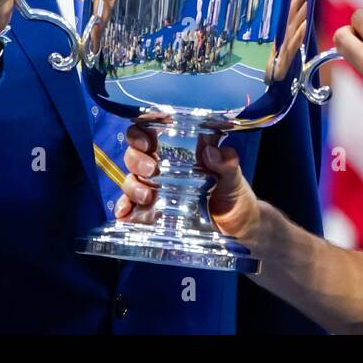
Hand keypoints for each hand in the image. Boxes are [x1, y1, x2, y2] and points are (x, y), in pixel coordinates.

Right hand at [116, 126, 262, 246]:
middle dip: (136, 160)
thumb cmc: (235, 197)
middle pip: (134, 156)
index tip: (147, 141)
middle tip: (151, 170)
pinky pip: (130, 208)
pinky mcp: (152, 214)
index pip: (150, 133)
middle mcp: (162, 169)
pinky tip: (125, 213)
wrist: (239, 230)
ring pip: (130, 180)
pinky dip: (123, 209)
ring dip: (133, 186)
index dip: (141, 133)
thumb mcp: (234, 178)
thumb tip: (212, 152)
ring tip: (148, 196)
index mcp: (179, 152)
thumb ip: (227, 163)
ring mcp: (155, 192)